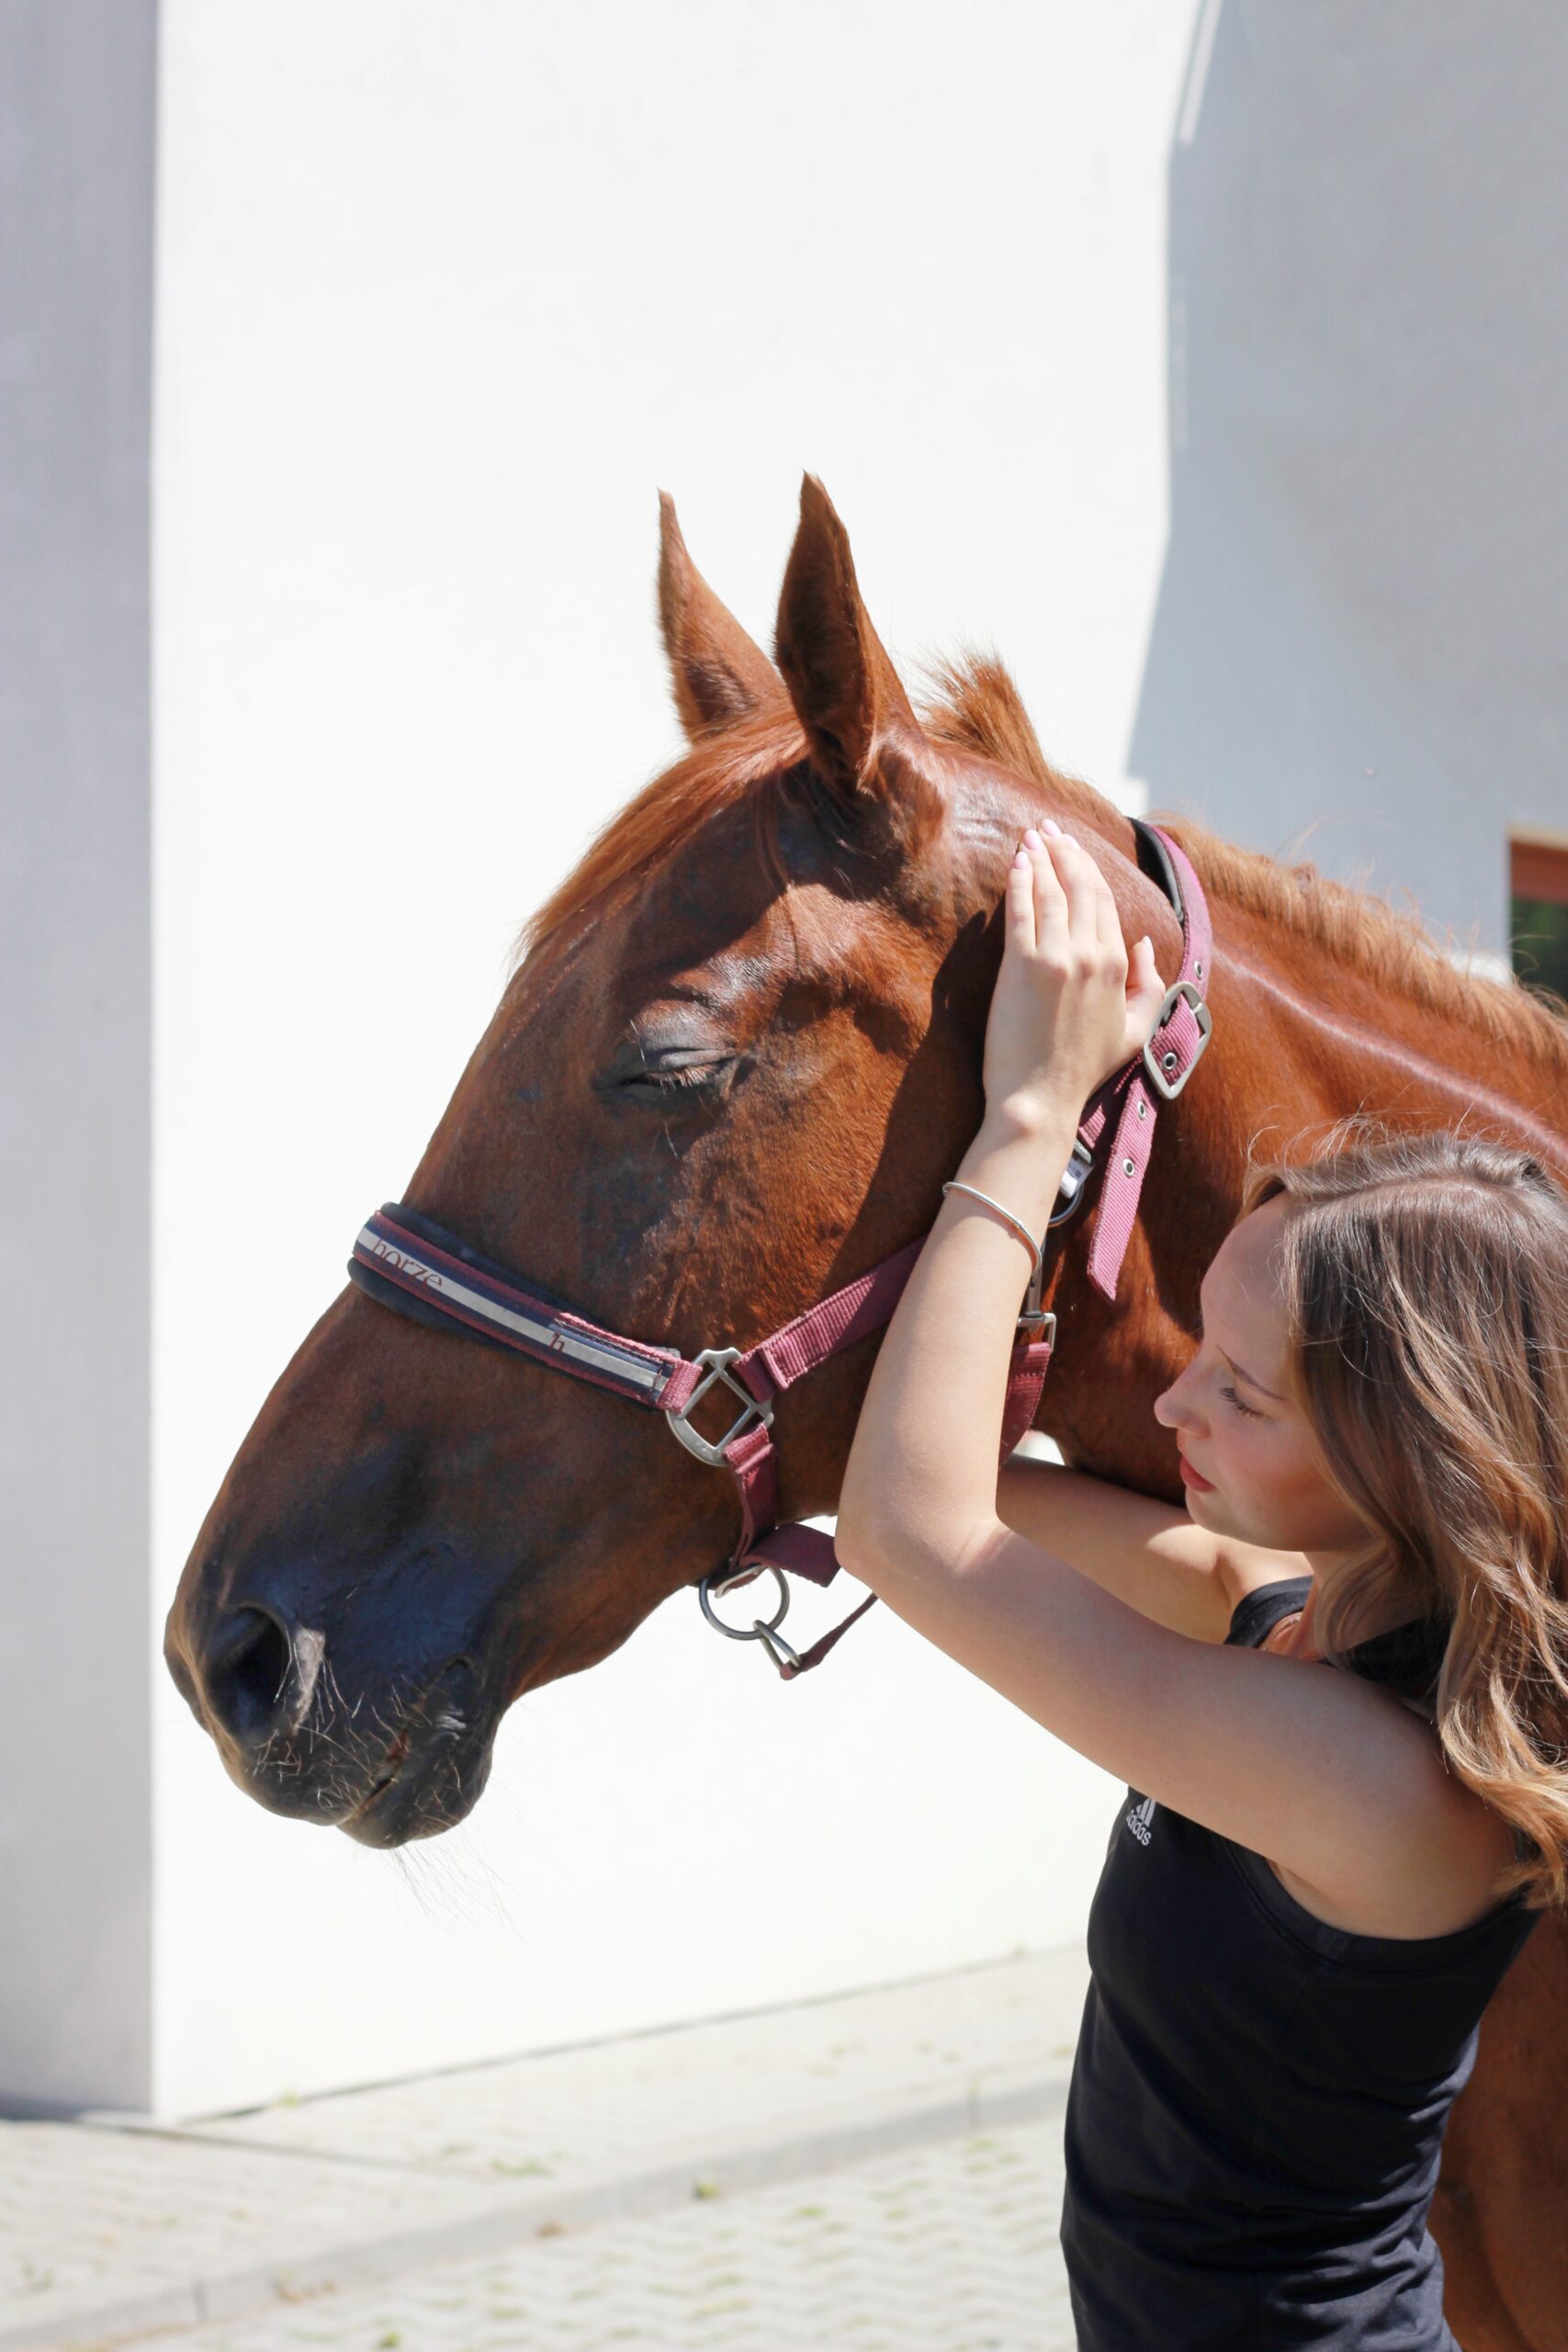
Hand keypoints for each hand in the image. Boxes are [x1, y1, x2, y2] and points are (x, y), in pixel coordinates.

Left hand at [981, 820, 1165, 1134]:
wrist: (1039, 1100)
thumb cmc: (1082, 1070)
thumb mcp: (1134, 1032)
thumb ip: (1149, 985)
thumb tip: (1147, 944)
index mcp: (1119, 967)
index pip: (1104, 902)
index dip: (1086, 869)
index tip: (1071, 847)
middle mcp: (1092, 955)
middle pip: (1079, 887)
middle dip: (1064, 851)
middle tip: (1049, 828)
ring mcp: (1058, 958)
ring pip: (1050, 892)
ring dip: (1040, 857)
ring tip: (1031, 836)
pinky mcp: (1023, 966)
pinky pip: (1022, 910)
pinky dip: (1020, 882)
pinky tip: (1016, 863)